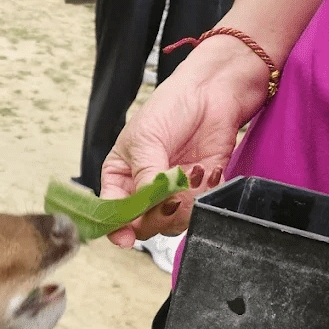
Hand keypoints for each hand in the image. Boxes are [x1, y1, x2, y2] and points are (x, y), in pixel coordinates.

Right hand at [99, 36, 274, 245]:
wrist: (215, 90)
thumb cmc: (172, 105)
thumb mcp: (146, 140)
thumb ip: (144, 179)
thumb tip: (142, 211)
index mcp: (120, 176)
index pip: (113, 212)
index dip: (118, 228)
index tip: (126, 238)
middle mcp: (143, 188)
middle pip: (143, 224)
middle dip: (156, 215)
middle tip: (170, 199)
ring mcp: (171, 191)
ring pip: (171, 223)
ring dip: (184, 205)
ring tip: (192, 175)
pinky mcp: (198, 190)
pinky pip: (197, 210)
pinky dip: (203, 196)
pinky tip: (206, 171)